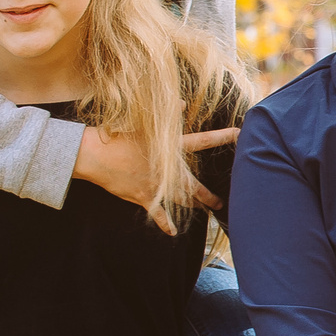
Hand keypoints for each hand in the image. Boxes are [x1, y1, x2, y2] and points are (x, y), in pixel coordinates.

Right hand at [77, 125, 234, 216]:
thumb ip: (167, 113)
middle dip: (209, 196)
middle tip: (220, 203)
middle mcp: (169, 170)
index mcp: (171, 148)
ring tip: (204, 210)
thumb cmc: (118, 136)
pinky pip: (159, 215)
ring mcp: (158, 186)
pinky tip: (172, 231)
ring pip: (182, 200)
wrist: (96, 155)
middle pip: (196, 186)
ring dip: (194, 206)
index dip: (222, 136)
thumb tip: (182, 103)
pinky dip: (165, 224)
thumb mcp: (143, 121)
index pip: (203, 140)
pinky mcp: (144, 197)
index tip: (239, 135)